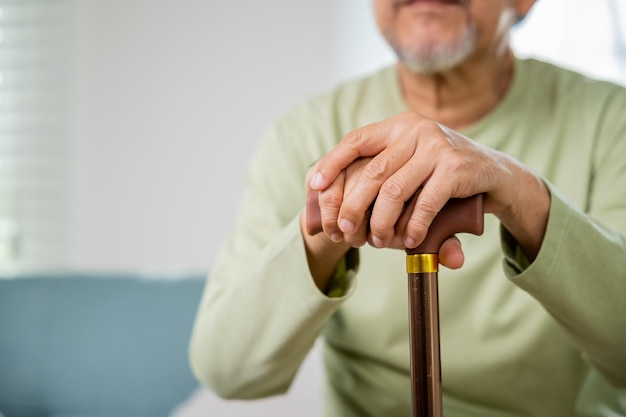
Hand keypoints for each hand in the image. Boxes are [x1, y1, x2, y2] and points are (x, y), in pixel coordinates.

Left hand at [309, 112, 549, 260]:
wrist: (495, 173)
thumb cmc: (441, 173)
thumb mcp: (410, 161)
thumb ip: (381, 170)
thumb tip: (326, 189)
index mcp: (399, 125)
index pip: (356, 140)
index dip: (332, 162)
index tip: (314, 185)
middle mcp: (416, 130)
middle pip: (371, 172)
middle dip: (352, 207)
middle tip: (345, 231)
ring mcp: (437, 146)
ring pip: (394, 191)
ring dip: (381, 223)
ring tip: (378, 242)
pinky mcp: (456, 167)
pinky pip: (424, 203)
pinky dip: (412, 227)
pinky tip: (408, 241)